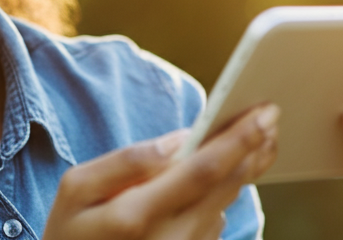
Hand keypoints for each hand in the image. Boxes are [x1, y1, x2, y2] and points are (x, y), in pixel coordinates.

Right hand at [42, 104, 278, 239]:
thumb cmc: (71, 230)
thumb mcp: (76, 188)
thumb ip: (127, 161)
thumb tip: (177, 140)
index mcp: (136, 215)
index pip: (201, 171)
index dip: (237, 141)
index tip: (263, 113)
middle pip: (226, 186)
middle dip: (252, 147)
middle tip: (271, 114)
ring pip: (226, 202)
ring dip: (245, 168)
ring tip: (259, 137)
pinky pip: (215, 219)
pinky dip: (225, 190)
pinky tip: (229, 169)